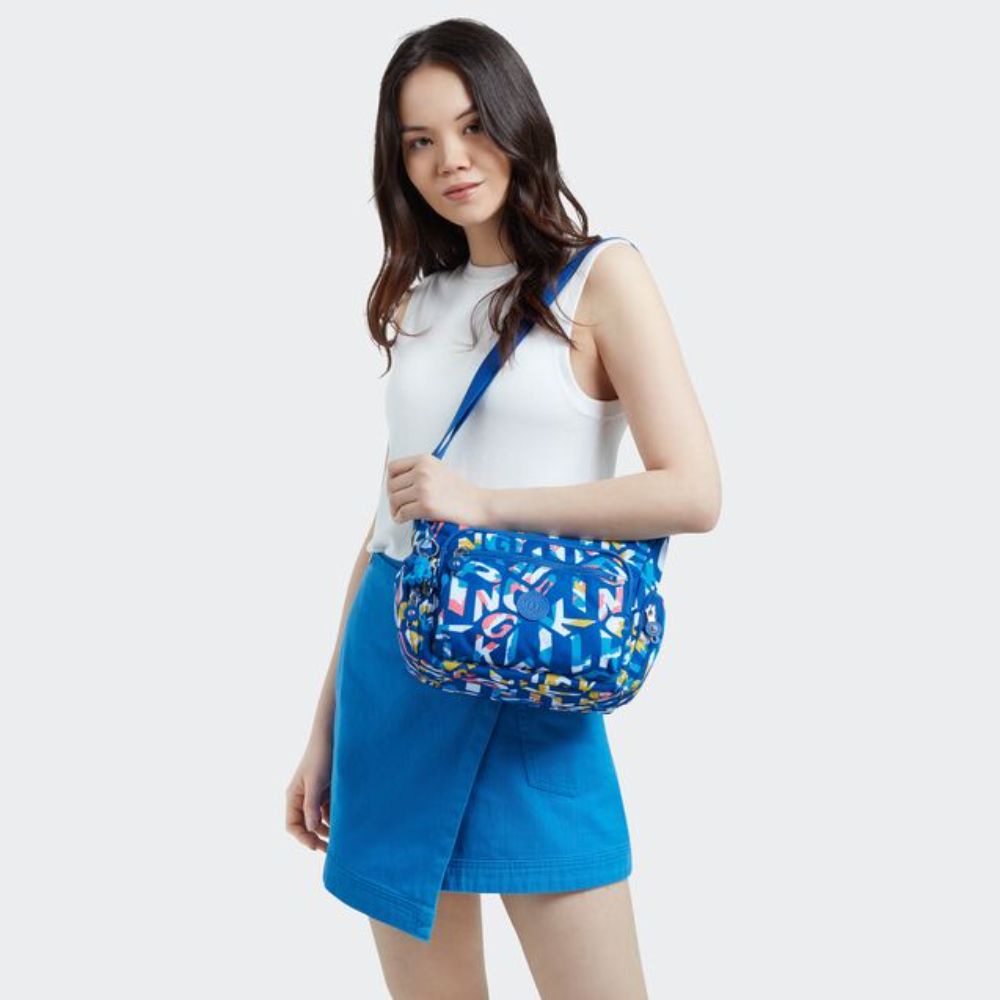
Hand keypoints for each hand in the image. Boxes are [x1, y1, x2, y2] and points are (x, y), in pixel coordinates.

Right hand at [285, 729, 332, 851]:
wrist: (333, 736)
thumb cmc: (321, 756)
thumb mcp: (315, 782)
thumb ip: (311, 805)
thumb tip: (310, 829)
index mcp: (293, 796)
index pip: (292, 826)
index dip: (303, 839)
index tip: (316, 847)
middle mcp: (301, 798)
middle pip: (305, 826)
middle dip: (316, 838)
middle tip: (331, 850)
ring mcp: (314, 795)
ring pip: (318, 820)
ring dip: (327, 830)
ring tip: (341, 838)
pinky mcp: (326, 792)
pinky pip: (328, 811)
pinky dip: (334, 818)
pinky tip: (345, 822)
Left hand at [387, 453, 490, 525]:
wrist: (477, 504)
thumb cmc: (460, 491)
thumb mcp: (438, 470)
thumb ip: (418, 471)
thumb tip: (395, 483)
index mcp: (424, 460)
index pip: (393, 467)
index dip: (391, 480)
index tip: (396, 489)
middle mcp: (422, 472)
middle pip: (391, 486)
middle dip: (393, 497)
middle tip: (400, 505)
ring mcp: (423, 489)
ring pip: (394, 500)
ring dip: (396, 509)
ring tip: (403, 512)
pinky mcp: (426, 506)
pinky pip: (401, 513)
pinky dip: (400, 518)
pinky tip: (405, 519)